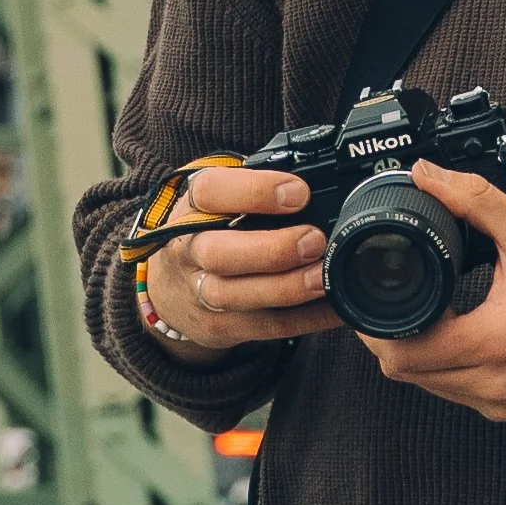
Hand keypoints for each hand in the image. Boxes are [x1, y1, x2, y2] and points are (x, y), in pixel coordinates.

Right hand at [142, 165, 340, 350]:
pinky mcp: (220, 327)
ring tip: (324, 277)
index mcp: (192, 208)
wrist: (171, 289)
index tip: (299, 192)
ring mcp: (199, 293)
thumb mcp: (221, 201)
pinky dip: (305, 318)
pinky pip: (266, 327)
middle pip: (218, 253)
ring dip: (288, 288)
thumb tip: (321, 178)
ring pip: (238, 296)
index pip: (210, 191)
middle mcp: (189, 251)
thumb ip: (257, 189)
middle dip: (272, 249)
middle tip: (314, 240)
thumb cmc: (212, 232)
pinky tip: (334, 306)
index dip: (255, 190)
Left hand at [359, 161, 505, 420]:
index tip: (372, 301)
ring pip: (431, 388)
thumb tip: (430, 177)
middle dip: (391, 339)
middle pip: (407, 374)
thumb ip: (474, 202)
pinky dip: (447, 368)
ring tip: (427, 314)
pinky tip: (458, 335)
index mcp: (493, 342)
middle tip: (393, 302)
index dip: (375, 328)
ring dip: (418, 355)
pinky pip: (459, 393)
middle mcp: (494, 383)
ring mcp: (503, 401)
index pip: (402, 355)